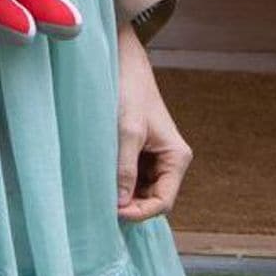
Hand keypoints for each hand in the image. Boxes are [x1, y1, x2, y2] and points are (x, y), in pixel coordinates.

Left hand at [116, 29, 190, 221]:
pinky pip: (130, 177)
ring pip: (139, 190)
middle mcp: (169, 161)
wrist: (123, 63)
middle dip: (130, 206)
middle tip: (101, 206)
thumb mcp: (127, 132)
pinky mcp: (138, 152)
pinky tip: (100, 180)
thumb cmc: (129, 92)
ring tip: (99, 193)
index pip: (164, 202)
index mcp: (176, 157)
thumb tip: (120, 204)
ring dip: (122, 195)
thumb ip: (125, 168)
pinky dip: (117, 182)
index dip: (141, 212)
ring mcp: (153, 158)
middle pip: (152, 199)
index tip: (114, 212)